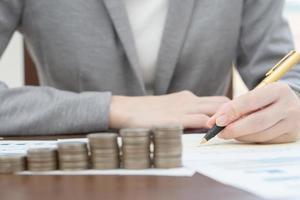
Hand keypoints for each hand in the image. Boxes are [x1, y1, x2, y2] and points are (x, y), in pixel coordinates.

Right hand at [109, 91, 229, 128]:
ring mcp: (184, 108)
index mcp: (187, 97)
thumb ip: (182, 112)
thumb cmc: (145, 111)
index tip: (234, 119)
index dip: (228, 110)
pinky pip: (203, 121)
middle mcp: (190, 100)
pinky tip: (215, 136)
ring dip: (225, 120)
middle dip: (233, 113)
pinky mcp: (178, 119)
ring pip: (217, 109)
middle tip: (237, 126)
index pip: (216, 100)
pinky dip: (212, 128)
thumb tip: (196, 123)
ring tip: (230, 132)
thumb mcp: (168, 107)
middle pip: (222, 102)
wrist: (126, 110)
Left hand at [207, 82, 299, 143]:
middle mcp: (289, 107)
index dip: (231, 112)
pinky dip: (250, 139)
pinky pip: (265, 142)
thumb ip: (234, 106)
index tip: (216, 121)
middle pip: (256, 122)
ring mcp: (292, 124)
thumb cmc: (266, 100)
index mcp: (278, 90)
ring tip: (228, 133)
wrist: (292, 105)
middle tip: (219, 132)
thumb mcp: (254, 95)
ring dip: (240, 136)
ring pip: (260, 135)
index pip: (250, 102)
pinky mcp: (291, 137)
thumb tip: (214, 121)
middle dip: (234, 128)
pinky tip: (242, 135)